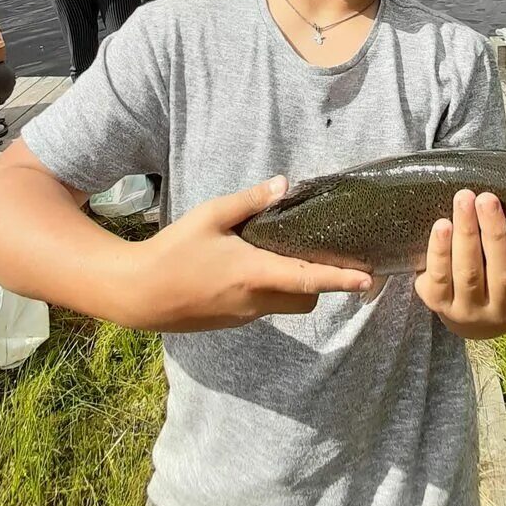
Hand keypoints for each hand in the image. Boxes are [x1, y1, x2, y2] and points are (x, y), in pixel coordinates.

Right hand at [129, 176, 372, 331]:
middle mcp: (255, 301)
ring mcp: (243, 316)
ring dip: (291, 287)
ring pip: (284, 305)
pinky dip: (267, 292)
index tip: (367, 280)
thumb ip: (250, 202)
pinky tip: (247, 269)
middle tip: (318, 255)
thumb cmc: (173, 251)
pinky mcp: (230, 322)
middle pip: (304, 299)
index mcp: (254, 274)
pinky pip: (262, 308)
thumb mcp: (210, 216)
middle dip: (317, 283)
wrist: (138, 295)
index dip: (340, 280)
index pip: (308, 279)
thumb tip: (284, 184)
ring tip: (279, 256)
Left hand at [415, 191, 505, 339]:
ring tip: (464, 201)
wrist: (467, 316)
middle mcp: (503, 310)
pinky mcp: (439, 305)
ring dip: (466, 234)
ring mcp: (469, 311)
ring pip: (469, 273)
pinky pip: (439, 278)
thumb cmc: (496, 274)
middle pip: (501, 272)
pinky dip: (440, 250)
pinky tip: (442, 226)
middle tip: (486, 199)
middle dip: (493, 232)